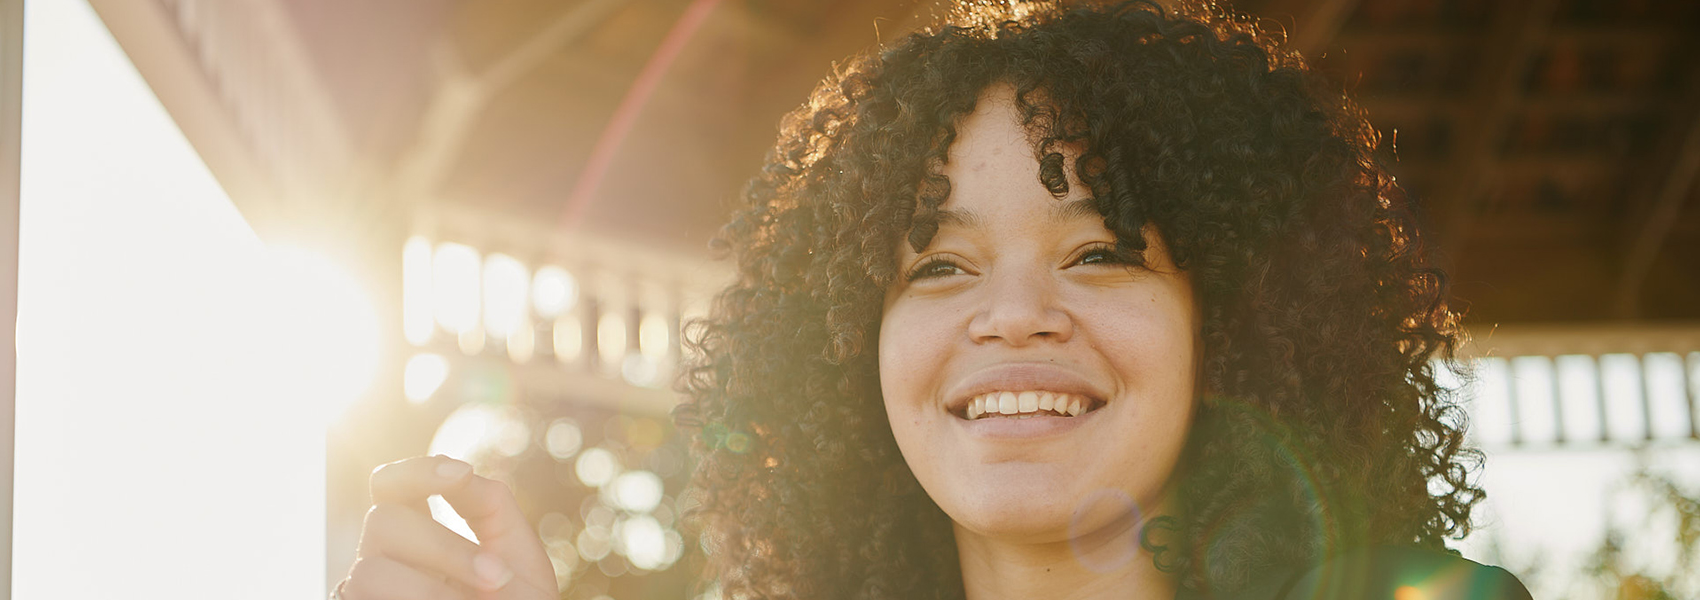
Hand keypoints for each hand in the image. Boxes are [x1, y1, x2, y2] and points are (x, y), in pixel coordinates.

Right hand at [335, 456, 555, 599]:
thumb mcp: (519, 559)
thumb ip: (492, 509)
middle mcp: (385, 558)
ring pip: (369, 570)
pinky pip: (365, 599)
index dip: (415, 469)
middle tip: (497, 579)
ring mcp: (368, 593)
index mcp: (420, 532)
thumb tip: (463, 474)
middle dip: (445, 547)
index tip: (461, 471)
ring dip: (429, 588)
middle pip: (381, 521)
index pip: (391, 484)